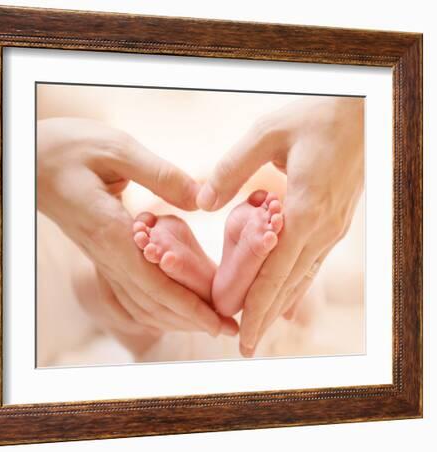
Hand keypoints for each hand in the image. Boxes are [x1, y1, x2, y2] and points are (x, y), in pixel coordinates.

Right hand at [37, 117, 237, 337]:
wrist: (27, 160)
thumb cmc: (68, 148)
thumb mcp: (116, 149)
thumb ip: (160, 174)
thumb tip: (201, 198)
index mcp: (111, 231)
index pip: (155, 282)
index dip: (190, 307)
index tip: (219, 323)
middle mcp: (105, 251)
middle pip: (150, 301)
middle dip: (190, 318)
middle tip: (226, 328)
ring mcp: (100, 254)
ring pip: (138, 300)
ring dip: (173, 315)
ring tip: (205, 321)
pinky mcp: (99, 250)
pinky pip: (126, 288)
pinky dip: (152, 303)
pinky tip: (168, 306)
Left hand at [196, 97, 363, 355]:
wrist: (362, 110)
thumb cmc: (315, 116)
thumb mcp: (267, 133)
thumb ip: (232, 168)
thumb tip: (202, 202)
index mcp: (306, 210)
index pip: (276, 273)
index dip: (257, 307)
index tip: (243, 335)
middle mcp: (323, 227)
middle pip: (290, 284)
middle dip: (267, 316)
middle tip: (246, 346)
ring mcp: (332, 226)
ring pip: (303, 276)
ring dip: (280, 304)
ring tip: (260, 327)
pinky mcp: (334, 220)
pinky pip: (311, 261)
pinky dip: (294, 283)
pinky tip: (285, 295)